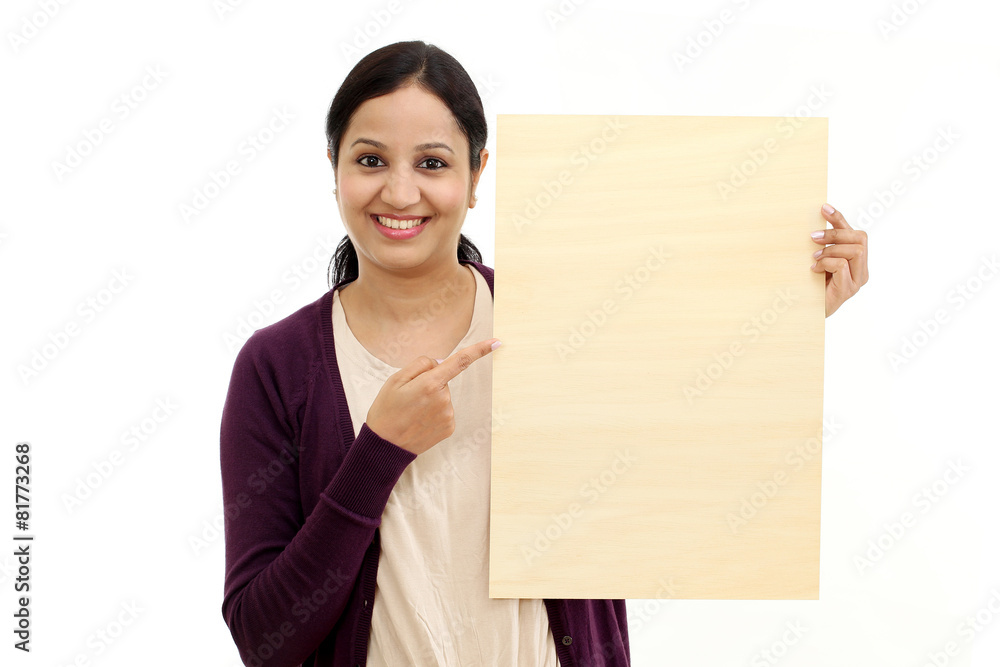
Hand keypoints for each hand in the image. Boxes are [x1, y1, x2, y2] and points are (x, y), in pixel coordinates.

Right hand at [365, 338, 500, 455]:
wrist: (384, 446)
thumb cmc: (386, 410)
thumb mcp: (395, 380)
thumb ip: (420, 365)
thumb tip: (441, 362)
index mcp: (430, 384)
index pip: (460, 361)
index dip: (480, 350)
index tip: (496, 342)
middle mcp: (444, 399)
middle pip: (443, 380)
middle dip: (429, 383)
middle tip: (409, 398)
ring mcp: (448, 415)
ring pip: (444, 396)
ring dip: (431, 400)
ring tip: (412, 412)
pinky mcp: (450, 428)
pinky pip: (445, 411)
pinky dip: (434, 413)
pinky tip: (419, 421)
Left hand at [810, 203, 867, 316]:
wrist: (804, 314)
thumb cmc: (811, 287)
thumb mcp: (819, 261)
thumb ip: (824, 246)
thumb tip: (816, 222)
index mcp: (858, 262)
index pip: (855, 233)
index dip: (839, 218)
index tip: (823, 208)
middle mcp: (862, 271)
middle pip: (860, 238)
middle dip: (835, 234)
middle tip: (813, 238)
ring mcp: (857, 281)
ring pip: (855, 250)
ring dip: (831, 250)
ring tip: (814, 259)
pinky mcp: (848, 290)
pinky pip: (843, 266)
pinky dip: (827, 263)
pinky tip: (815, 270)